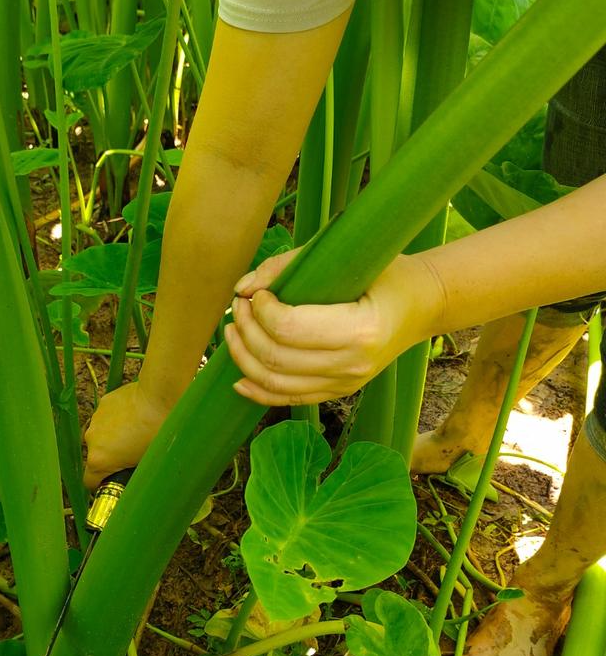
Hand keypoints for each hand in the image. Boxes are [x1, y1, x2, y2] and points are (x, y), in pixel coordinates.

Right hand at [83, 382, 170, 488]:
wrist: (160, 397)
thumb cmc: (158, 433)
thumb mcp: (147, 462)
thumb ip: (132, 474)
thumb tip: (133, 478)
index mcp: (100, 460)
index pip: (90, 482)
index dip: (102, 485)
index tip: (115, 483)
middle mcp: (91, 440)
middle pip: (97, 456)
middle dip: (112, 457)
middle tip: (133, 454)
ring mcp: (96, 419)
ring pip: (102, 435)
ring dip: (113, 437)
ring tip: (137, 432)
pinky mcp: (104, 403)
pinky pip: (107, 418)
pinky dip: (117, 420)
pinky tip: (136, 415)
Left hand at [225, 251, 441, 405]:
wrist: (421, 305)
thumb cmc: (385, 272)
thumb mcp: (344, 256)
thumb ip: (288, 265)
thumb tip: (243, 287)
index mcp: (360, 330)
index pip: (289, 328)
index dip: (261, 311)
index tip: (257, 293)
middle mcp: (353, 365)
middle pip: (277, 357)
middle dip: (246, 330)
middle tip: (240, 306)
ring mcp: (346, 384)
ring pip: (276, 383)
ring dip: (244, 358)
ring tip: (233, 332)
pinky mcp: (338, 392)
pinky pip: (289, 400)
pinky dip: (259, 391)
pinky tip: (239, 379)